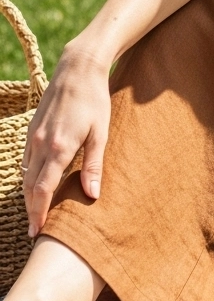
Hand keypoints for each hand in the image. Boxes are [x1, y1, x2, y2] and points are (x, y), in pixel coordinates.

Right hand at [23, 45, 111, 237]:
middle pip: (29, 187)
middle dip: (31, 210)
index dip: (39, 213)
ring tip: (37, 212)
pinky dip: (29, 177)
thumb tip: (92, 195)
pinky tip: (37, 184)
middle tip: (35, 230)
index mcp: (59, 148)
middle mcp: (40, 144)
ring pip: (25, 174)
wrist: (78, 69)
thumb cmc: (95, 100)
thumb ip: (94, 165)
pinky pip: (26, 160)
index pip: (42, 190)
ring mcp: (33, 136)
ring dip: (29, 195)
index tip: (38, 231)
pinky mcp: (32, 129)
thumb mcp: (100, 133)